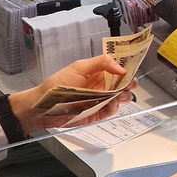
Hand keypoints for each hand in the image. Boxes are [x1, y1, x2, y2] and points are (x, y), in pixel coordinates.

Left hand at [10, 55, 131, 133]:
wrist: (44, 106)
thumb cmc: (57, 84)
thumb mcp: (79, 67)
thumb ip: (101, 62)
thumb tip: (121, 68)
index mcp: (98, 73)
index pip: (118, 69)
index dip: (127, 69)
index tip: (131, 70)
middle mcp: (101, 86)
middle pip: (122, 84)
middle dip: (129, 84)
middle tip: (129, 84)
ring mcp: (100, 100)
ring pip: (120, 98)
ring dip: (124, 96)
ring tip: (121, 95)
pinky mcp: (97, 113)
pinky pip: (111, 110)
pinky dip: (114, 108)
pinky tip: (111, 104)